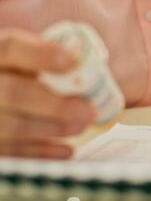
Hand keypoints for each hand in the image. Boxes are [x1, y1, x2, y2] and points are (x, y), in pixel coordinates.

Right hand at [0, 28, 95, 158]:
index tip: (71, 62)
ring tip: (83, 125)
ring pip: (14, 126)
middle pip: (13, 93)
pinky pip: (13, 151)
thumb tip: (84, 66)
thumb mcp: (25, 56)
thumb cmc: (19, 72)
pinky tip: (67, 150)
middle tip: (89, 111)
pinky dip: (43, 152)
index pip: (11, 48)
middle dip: (56, 105)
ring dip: (55, 128)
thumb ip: (47, 58)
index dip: (41, 55)